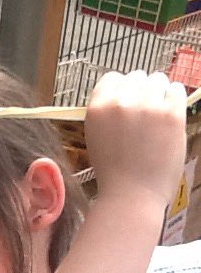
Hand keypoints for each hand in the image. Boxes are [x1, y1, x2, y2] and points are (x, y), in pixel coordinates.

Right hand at [84, 70, 186, 210]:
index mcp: (98, 108)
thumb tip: (124, 95)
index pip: (112, 78)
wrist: (131, 196)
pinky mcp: (171, 114)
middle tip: (143, 116)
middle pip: (137, 76)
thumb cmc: (113, 173)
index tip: (125, 105)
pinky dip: (174, 99)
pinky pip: (177, 89)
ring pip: (158, 79)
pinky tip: (168, 118)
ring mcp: (148, 106)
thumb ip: (107, 113)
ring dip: (158, 94)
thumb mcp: (96, 138)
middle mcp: (122, 101)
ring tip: (156, 117)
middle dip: (140, 92)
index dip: (120, 90)